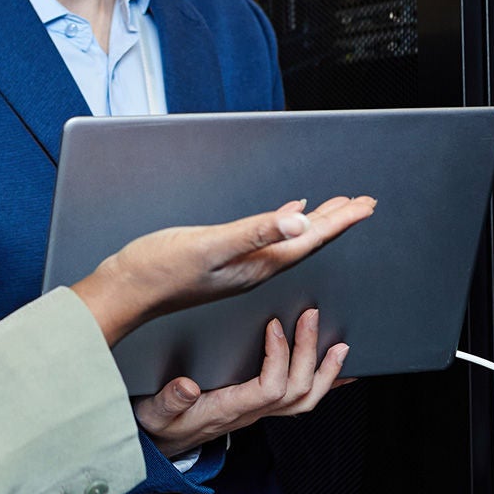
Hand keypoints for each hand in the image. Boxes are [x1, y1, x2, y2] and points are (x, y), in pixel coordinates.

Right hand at [71, 195, 375, 347]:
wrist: (126, 290)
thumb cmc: (159, 271)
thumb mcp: (209, 247)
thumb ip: (253, 232)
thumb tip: (298, 219)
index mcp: (257, 265)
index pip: (310, 240)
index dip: (339, 221)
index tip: (366, 205)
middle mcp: (254, 267)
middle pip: (307, 241)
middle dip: (337, 221)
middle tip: (364, 202)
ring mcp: (240, 264)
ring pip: (290, 240)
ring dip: (316, 222)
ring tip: (337, 207)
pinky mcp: (224, 259)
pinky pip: (268, 239)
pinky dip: (284, 223)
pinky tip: (286, 214)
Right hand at [133, 308, 352, 457]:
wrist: (161, 442)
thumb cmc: (159, 424)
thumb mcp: (155, 412)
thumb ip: (169, 400)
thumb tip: (187, 387)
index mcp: (227, 409)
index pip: (269, 389)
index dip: (278, 357)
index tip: (274, 326)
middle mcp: (250, 412)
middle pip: (296, 392)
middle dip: (309, 354)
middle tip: (310, 317)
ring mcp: (258, 411)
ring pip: (304, 400)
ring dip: (325, 372)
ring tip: (339, 345)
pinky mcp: (259, 406)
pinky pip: (299, 400)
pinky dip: (323, 385)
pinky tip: (337, 372)